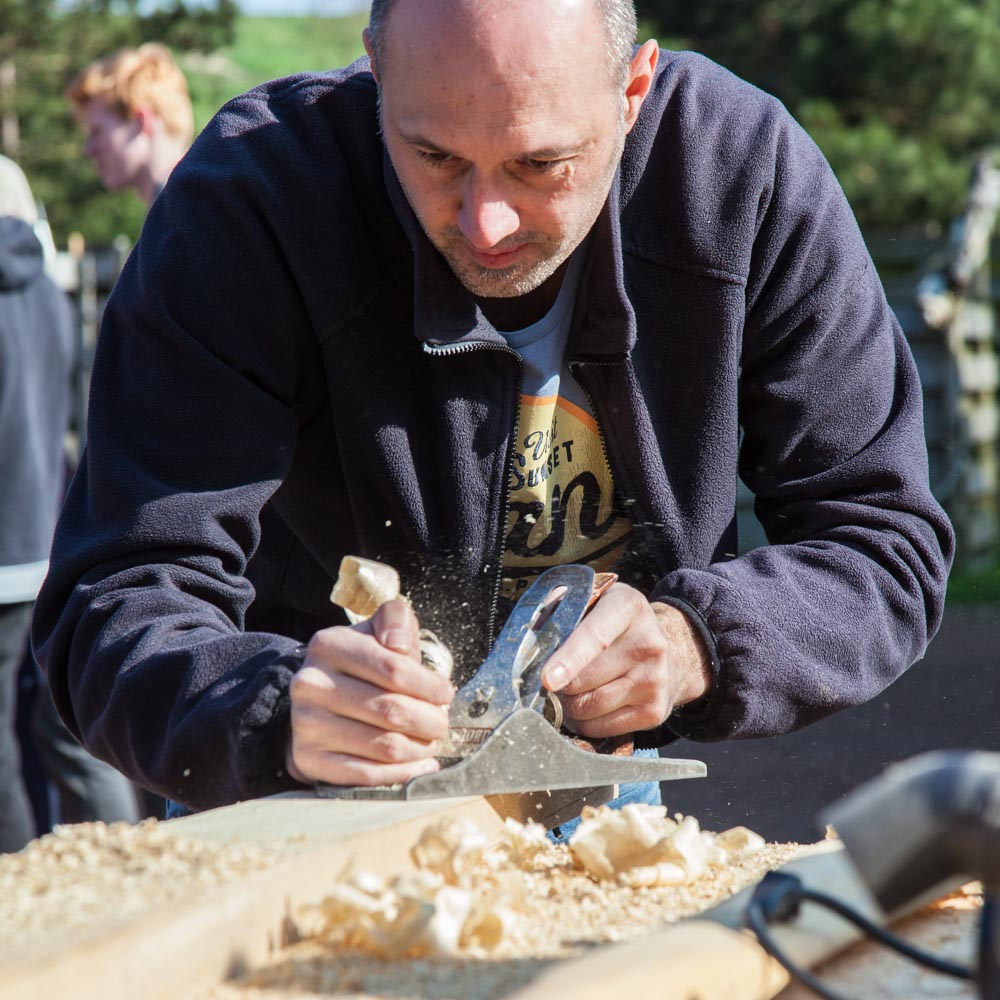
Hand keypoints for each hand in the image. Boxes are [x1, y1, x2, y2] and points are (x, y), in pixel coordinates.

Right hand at [286, 598, 454, 785]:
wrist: (316, 703)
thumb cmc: (360, 665)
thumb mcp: (376, 631)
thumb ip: (395, 620)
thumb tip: (399, 643)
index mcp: (329, 645)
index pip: (394, 669)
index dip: (429, 685)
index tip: (446, 693)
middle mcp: (311, 683)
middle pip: (390, 710)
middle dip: (429, 721)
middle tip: (440, 724)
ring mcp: (306, 724)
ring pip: (383, 746)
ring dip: (419, 748)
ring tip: (430, 742)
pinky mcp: (308, 759)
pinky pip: (367, 775)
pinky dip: (402, 773)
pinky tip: (420, 765)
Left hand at [540, 583, 710, 738]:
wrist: (671, 651)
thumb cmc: (615, 626)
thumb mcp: (595, 600)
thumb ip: (562, 607)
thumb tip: (533, 633)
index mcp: (628, 607)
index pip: (594, 637)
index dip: (568, 660)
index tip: (547, 680)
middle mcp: (649, 644)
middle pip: (583, 681)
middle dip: (559, 684)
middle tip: (554, 677)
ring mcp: (655, 680)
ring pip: (588, 707)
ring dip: (568, 705)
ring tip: (572, 690)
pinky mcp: (655, 712)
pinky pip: (600, 728)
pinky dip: (583, 722)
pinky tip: (589, 704)